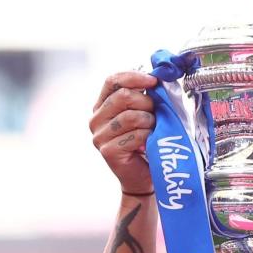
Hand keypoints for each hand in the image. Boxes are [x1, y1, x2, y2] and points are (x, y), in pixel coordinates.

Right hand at [90, 71, 157, 195]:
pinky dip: (148, 136)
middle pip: (122, 96)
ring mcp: (99, 136)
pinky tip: (148, 143)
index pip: (113, 81)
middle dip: (147, 102)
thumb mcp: (145, 113)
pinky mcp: (108, 151)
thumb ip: (145, 96)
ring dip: (149, 121)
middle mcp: (96, 119)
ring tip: (152, 130)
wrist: (143, 176)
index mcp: (102, 105)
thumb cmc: (146, 142)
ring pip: (131, 116)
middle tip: (156, 114)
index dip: (134, 77)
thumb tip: (157, 79)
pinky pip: (135, 135)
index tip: (154, 81)